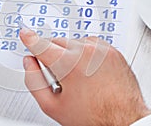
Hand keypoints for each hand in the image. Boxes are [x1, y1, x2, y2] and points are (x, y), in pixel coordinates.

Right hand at [20, 29, 150, 125]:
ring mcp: (101, 49)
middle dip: (51, 54)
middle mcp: (86, 51)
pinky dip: (84, 52)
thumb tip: (29, 63)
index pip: (41, 45)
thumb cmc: (93, 116)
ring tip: (77, 75)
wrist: (125, 118)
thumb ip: (34, 81)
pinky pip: (90, 43)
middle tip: (58, 75)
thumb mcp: (53, 106)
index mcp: (69, 64)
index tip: (25, 34)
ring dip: (68, 53)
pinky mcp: (112, 50)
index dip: (30, 39)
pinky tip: (87, 70)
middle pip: (56, 42)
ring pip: (73, 42)